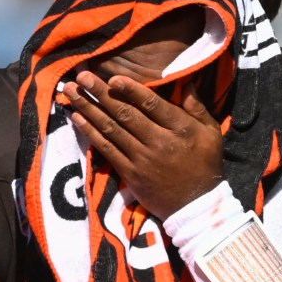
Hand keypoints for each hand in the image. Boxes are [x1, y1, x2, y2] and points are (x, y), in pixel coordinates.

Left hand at [62, 71, 224, 220]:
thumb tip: (186, 82)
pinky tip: (76, 118)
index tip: (112, 77)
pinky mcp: (129, 173)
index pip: (151, 104)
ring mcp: (141, 159)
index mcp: (180, 128)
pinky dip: (90, 132)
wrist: (196, 206)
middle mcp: (158, 142)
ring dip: (88, 109)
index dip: (130, 90)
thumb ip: (197, 107)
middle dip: (100, 93)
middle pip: (125, 113)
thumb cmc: (205, 164)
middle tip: (81, 76)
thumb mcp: (210, 133)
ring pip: (110, 129)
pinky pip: (106, 149)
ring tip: (71, 92)